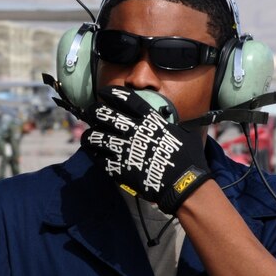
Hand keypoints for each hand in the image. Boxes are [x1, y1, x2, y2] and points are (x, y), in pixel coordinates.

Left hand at [80, 86, 210, 214]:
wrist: (183, 182)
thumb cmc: (187, 157)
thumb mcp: (180, 131)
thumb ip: (166, 123)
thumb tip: (164, 119)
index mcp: (148, 119)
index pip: (124, 99)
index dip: (111, 93)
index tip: (103, 92)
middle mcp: (133, 130)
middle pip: (103, 114)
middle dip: (93, 111)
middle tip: (90, 113)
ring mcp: (124, 149)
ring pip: (95, 136)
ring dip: (89, 135)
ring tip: (87, 137)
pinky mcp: (119, 167)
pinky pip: (98, 158)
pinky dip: (94, 155)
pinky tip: (94, 154)